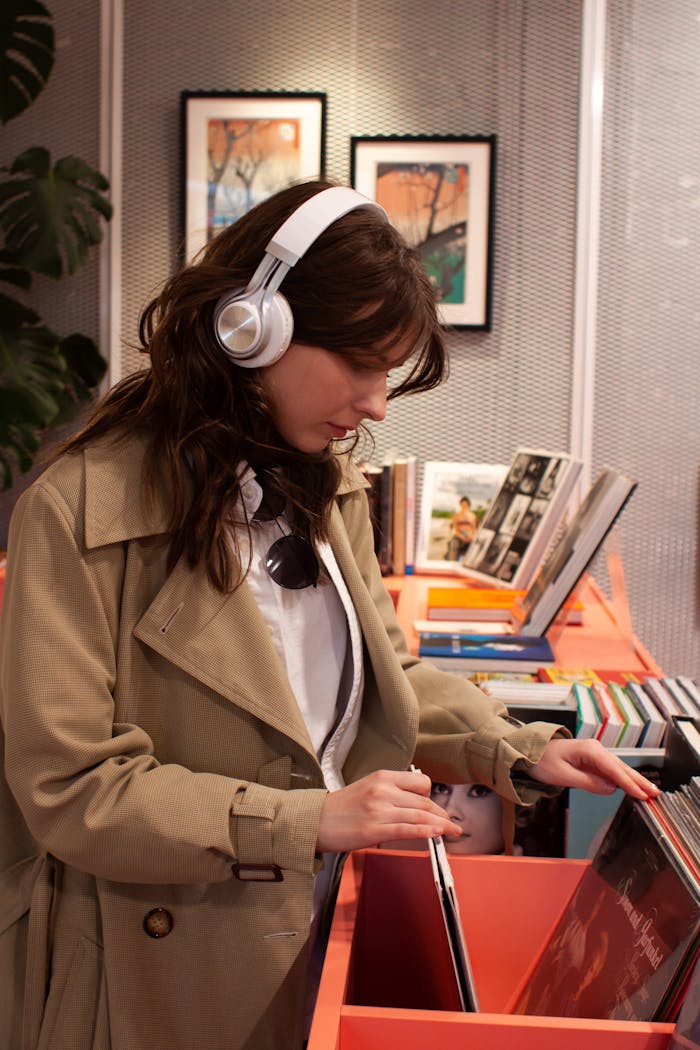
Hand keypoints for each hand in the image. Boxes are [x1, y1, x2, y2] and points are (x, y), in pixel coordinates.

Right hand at [316, 769, 461, 852]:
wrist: (314, 820)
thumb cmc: (340, 808)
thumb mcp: (367, 788)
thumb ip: (391, 793)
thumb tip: (416, 806)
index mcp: (382, 776)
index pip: (420, 783)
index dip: (432, 797)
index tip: (437, 809)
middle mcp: (382, 790)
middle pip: (423, 801)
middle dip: (441, 814)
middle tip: (453, 824)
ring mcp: (378, 809)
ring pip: (419, 815)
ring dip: (441, 825)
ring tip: (453, 832)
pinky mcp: (373, 828)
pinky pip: (406, 829)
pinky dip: (425, 831)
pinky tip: (437, 834)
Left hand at [527, 737, 660, 797]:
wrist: (528, 751)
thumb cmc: (542, 761)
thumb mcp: (563, 775)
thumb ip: (588, 782)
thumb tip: (610, 788)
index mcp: (589, 750)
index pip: (614, 769)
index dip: (629, 783)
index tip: (642, 794)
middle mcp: (595, 749)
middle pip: (620, 768)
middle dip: (638, 781)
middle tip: (655, 794)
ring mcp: (594, 754)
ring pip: (617, 769)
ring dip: (633, 781)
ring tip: (649, 792)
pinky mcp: (591, 761)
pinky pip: (610, 771)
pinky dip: (622, 779)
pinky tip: (632, 787)